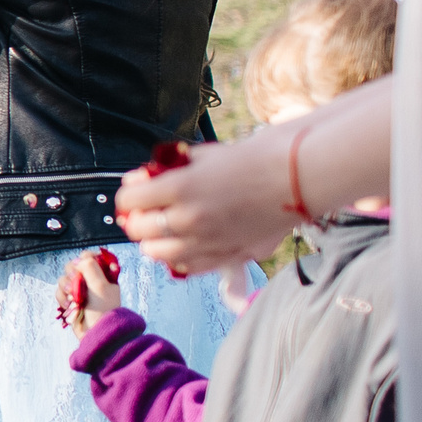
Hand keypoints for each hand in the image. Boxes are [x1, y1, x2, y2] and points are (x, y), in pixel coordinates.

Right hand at [62, 249, 122, 336]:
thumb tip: (79, 260)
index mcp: (103, 274)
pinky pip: (59, 292)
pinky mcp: (70, 301)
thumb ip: (90, 267)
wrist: (97, 333)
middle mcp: (91, 281)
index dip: (84, 259)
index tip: (83, 266)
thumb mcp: (101, 286)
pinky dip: (62, 298)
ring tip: (72, 298)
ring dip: (65, 287)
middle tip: (75, 282)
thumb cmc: (103, 311)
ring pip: (64, 279)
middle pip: (73, 266)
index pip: (90, 257)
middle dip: (71, 274)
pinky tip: (68, 306)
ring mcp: (80, 291)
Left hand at [115, 135, 296, 275]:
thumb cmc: (249, 160)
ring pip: (158, 254)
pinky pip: (188, 266)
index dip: (128, 195)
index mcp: (178, 188)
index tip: (136, 191)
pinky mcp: (226, 255)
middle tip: (144, 212)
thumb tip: (139, 181)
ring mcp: (207, 241)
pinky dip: (178, 258)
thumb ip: (166, 170)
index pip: (128, 201)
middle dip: (136, 219)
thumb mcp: (200, 156)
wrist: (293, 176)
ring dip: (153, 242)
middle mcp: (188, 218)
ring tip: (161, 231)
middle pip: (138, 230)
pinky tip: (183, 244)